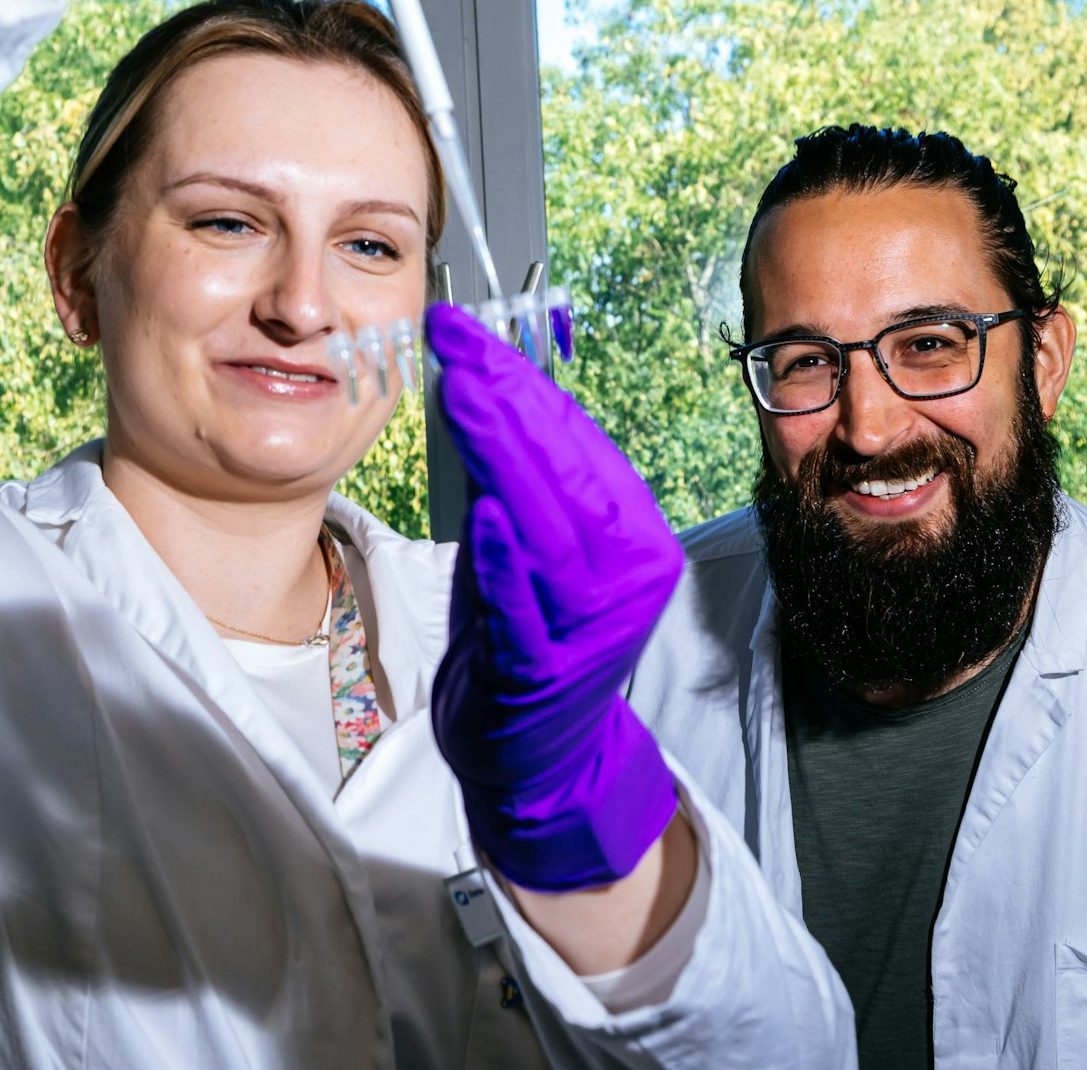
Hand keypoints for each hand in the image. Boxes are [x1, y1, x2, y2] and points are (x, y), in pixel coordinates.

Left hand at [426, 301, 682, 892]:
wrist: (539, 758)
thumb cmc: (528, 634)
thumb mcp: (528, 540)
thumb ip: (517, 473)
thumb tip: (482, 377)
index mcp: (631, 529)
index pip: (574, 437)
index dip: (517, 377)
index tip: (464, 328)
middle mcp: (628, 571)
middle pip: (565, 470)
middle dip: (505, 398)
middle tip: (455, 340)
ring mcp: (593, 625)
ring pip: (548, 526)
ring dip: (504, 455)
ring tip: (463, 394)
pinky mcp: (550, 671)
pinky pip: (530, 607)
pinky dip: (508, 560)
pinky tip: (484, 515)